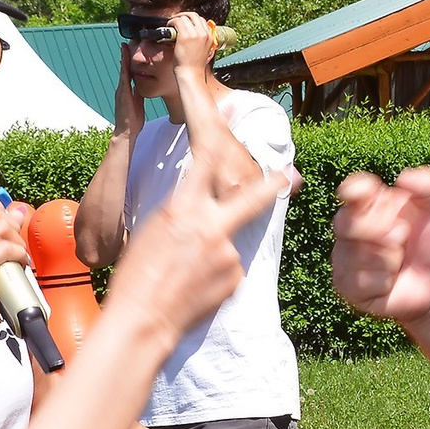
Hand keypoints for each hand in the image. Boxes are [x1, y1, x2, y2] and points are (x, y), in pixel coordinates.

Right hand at [102, 54, 291, 342]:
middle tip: (292, 174)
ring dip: (214, 252)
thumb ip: (183, 213)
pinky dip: (215, 274)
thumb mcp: (152, 229)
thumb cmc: (137, 275)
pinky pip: (229, 268)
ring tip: (185, 273)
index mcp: (182, 207)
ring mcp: (228, 252)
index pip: (206, 158)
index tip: (235, 108)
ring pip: (229, 241)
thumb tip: (201, 210)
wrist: (144, 320)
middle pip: (253, 195)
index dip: (220, 129)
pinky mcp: (236, 277)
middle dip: (275, 183)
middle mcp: (211, 225)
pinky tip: (194, 287)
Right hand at [113, 51, 144, 137]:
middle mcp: (122, 89)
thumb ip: (138, 94)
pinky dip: (124, 69)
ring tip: (124, 47)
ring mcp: (121, 91)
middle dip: (125, 56)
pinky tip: (125, 62)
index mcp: (126, 90)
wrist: (126, 131)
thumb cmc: (133, 120)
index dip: (128, 61)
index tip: (130, 50)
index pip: (128, 73)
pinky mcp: (123, 94)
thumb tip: (141, 87)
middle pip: (124, 69)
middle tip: (126, 43)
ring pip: (123, 71)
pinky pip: (124, 79)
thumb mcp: (138, 103)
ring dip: (123, 59)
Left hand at [166, 10, 214, 79]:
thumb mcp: (204, 52)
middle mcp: (204, 34)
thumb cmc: (195, 66)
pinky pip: (177, 22)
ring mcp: (195, 34)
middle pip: (194, 16)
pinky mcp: (185, 36)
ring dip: (177, 18)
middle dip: (184, 15)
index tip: (185, 22)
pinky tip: (169, 26)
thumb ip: (202, 42)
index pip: (202, 21)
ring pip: (185, 17)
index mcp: (210, 37)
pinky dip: (172, 21)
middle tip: (177, 19)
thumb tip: (193, 36)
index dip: (192, 19)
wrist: (191, 74)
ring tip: (172, 23)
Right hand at [331, 167, 429, 325]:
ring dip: (389, 261)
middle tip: (402, 236)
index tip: (364, 194)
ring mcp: (344, 256)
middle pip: (347, 223)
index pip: (352, 190)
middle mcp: (351, 227)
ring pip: (358, 256)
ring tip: (398, 262)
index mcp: (370, 203)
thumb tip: (404, 177)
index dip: (353, 191)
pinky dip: (384, 282)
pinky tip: (390, 281)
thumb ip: (429, 186)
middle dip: (382, 232)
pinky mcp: (345, 285)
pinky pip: (360, 281)